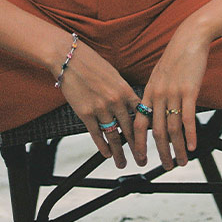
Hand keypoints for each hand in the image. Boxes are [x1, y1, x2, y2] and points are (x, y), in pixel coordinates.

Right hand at [57, 40, 145, 169]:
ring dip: (119, 153)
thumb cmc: (92, 64)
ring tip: (123, 163)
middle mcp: (115, 101)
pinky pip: (97, 134)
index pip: (141, 114)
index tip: (152, 141)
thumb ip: (123, 92)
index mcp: (125, 90)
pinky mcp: (85, 114)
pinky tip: (107, 154)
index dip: (147, 129)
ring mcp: (100, 108)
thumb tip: (130, 107)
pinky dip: (102, 147)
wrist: (69, 58)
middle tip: (142, 160)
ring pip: (114, 136)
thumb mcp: (114, 75)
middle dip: (137, 148)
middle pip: (130, 130)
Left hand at [133, 25, 210, 169]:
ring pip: (172, 128)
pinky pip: (188, 118)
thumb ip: (155, 94)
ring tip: (183, 161)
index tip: (141, 158)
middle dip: (161, 152)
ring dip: (178, 149)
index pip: (138, 123)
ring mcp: (173, 92)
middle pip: (156, 131)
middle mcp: (158, 94)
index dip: (138, 143)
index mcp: (148, 91)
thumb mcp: (159, 75)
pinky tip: (194, 146)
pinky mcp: (189, 90)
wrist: (189, 38)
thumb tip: (155, 115)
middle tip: (166, 167)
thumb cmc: (176, 57)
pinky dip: (190, 135)